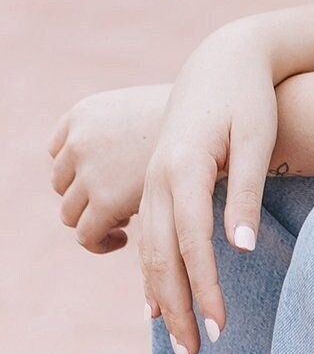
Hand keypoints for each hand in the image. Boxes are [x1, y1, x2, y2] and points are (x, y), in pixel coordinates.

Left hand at [47, 83, 172, 252]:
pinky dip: (99, 241)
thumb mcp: (140, 114)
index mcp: (83, 112)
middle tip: (118, 207)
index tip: (104, 182)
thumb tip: (102, 161)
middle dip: (86, 198)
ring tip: (125, 222)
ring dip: (93, 220)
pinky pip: (86, 235)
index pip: (59, 150)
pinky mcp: (104, 202)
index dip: (78, 171)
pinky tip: (125, 238)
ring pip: (70, 213)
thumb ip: (114, 135)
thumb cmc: (187, 117)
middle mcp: (79, 140)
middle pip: (62, 184)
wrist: (214, 124)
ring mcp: (89, 171)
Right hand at [137, 20, 280, 353]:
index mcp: (185, 165)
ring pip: (149, 250)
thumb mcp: (256, 137)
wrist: (224, 58)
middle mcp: (159, 176)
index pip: (192, 242)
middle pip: (161, 256)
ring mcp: (151, 179)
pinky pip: (147, 236)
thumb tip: (238, 251)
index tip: (220, 330)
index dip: (205, 289)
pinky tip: (158, 304)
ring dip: (162, 298)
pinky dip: (152, 272)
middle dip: (177, 309)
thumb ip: (246, 191)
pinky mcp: (155, 180)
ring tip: (180, 342)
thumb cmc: (249, 96)